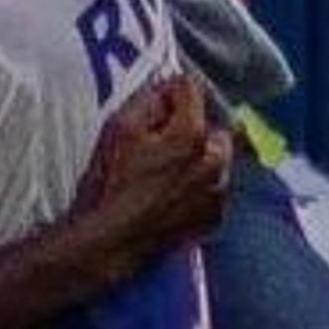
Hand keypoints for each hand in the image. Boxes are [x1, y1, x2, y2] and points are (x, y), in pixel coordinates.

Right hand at [62, 72, 231, 278]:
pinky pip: (214, 189)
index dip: (171, 90)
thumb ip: (146, 100)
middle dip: (192, 128)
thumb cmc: (111, 186)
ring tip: (166, 172)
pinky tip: (172, 194)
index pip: (191, 90)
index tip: (161, 97)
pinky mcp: (214, 216)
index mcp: (191, 135)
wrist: (113, 239)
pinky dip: (199, 187)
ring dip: (199, 159)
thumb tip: (163, 89)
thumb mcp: (118, 129)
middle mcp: (214, 162)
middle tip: (163, 140)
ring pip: (217, 160)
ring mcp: (217, 192)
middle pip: (212, 127)